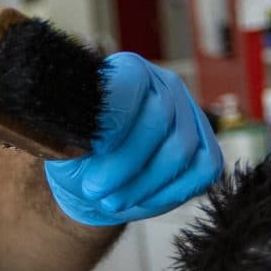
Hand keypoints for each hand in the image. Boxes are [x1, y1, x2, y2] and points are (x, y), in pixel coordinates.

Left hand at [45, 53, 223, 226]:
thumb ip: (75, 133)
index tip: (95, 151)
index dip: (115, 120)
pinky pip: (203, 170)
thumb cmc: (77, 159)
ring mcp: (191, 117)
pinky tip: (142, 199)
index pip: (131, 83)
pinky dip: (170, 192)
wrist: (97, 185)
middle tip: (95, 189)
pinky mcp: (207, 150)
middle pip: (158, 120)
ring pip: (181, 149)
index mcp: (128, 70)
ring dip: (143, 184)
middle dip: (124, 163)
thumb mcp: (62, 144)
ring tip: (112, 200)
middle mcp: (165, 85)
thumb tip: (94, 138)